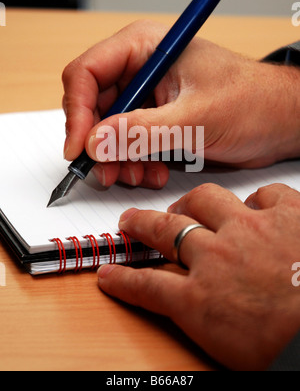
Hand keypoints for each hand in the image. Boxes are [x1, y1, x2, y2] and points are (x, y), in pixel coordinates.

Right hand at [62, 20, 299, 188]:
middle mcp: (141, 69)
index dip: (77, 112)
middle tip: (107, 172)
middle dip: (99, 143)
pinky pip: (128, 144)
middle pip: (93, 105)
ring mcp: (148, 97)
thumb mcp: (196, 118)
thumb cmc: (253, 102)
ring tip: (139, 175)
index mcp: (146, 47)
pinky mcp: (157, 120)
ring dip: (117, 159)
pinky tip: (152, 172)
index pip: (88, 72)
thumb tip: (94, 142)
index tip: (80, 149)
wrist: (281, 120)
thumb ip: (142, 131)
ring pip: (108, 130)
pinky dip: (133, 162)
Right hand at [98, 183, 299, 370]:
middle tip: (131, 222)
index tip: (108, 274)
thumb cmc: (287, 344)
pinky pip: (263, 195)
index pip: (147, 285)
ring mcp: (250, 230)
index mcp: (201, 299)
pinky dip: (256, 201)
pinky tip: (256, 208)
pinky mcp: (286, 214)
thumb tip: (193, 307)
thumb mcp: (229, 345)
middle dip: (141, 226)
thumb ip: (203, 319)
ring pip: (203, 201)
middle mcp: (218, 257)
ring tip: (186, 207)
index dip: (123, 279)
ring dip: (190, 204)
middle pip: (165, 231)